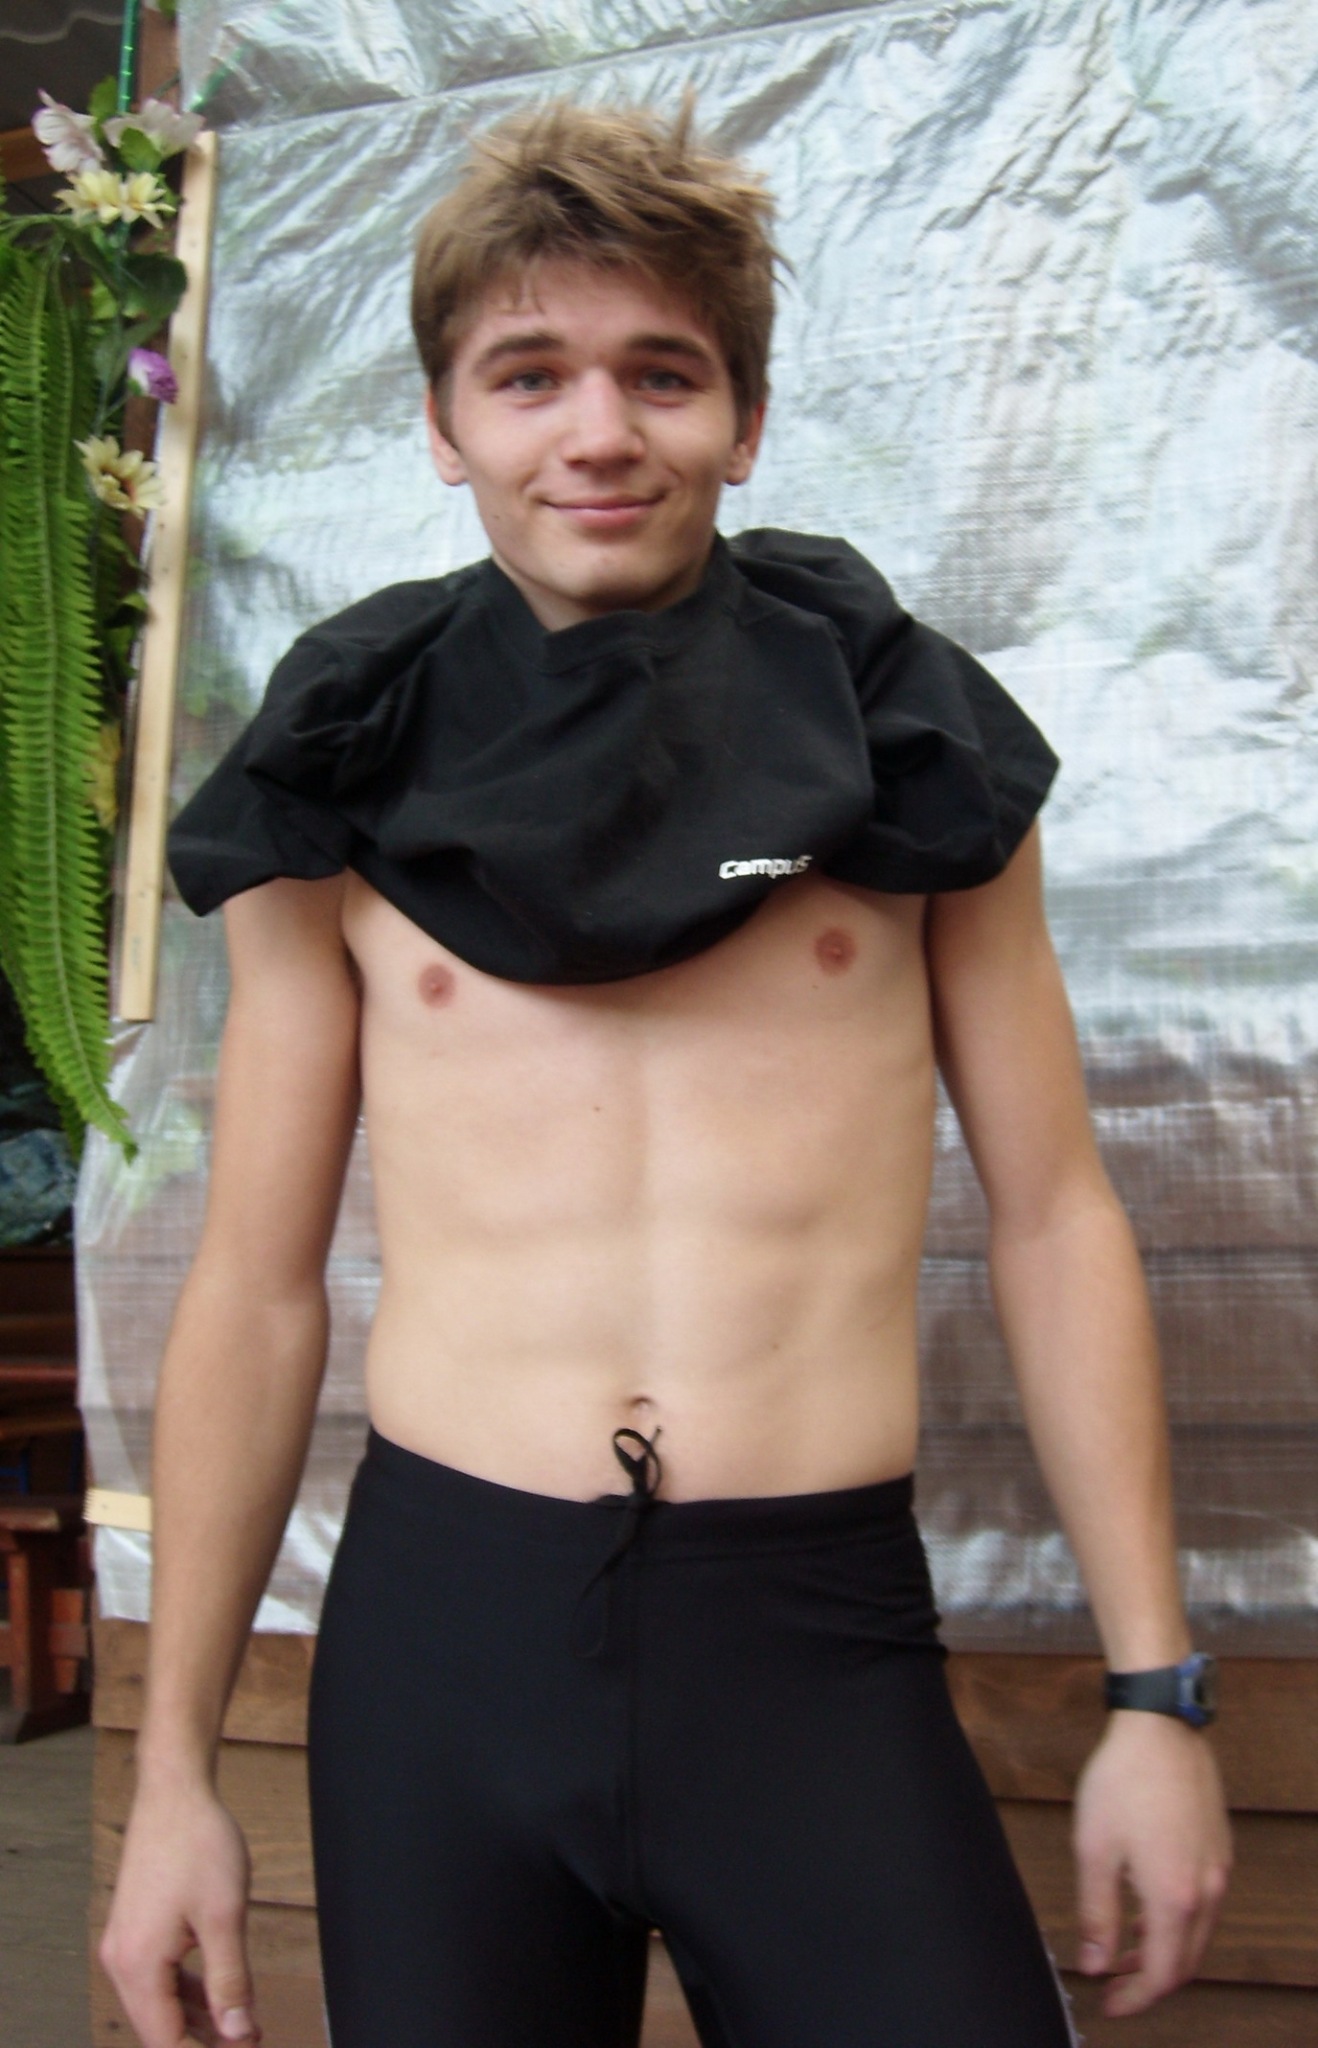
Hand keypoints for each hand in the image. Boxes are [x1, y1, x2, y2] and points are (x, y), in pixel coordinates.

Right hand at [100, 1777, 260, 2046]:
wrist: (175, 1791)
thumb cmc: (198, 1843)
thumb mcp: (224, 1915)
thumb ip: (230, 1980)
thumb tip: (238, 2033)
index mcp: (137, 1965)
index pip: (164, 2042)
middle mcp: (121, 1961)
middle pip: (158, 2028)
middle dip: (202, 2041)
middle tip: (250, 2039)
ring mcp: (125, 1944)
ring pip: (160, 2003)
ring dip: (198, 2018)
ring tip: (243, 2025)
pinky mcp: (135, 1928)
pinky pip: (159, 1977)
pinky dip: (188, 1991)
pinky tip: (219, 1994)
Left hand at [1072, 1711, 1231, 2015]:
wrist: (1160, 1726)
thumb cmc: (1122, 1780)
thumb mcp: (1094, 1849)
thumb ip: (1096, 1913)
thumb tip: (1095, 1964)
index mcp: (1175, 1897)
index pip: (1163, 1975)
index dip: (1135, 1998)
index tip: (1108, 2004)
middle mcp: (1207, 1890)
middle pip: (1186, 1962)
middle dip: (1150, 1982)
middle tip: (1114, 1985)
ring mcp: (1218, 1869)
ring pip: (1198, 1935)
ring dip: (1164, 1953)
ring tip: (1124, 1950)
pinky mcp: (1219, 1849)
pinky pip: (1203, 1906)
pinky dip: (1177, 1923)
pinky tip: (1146, 1910)